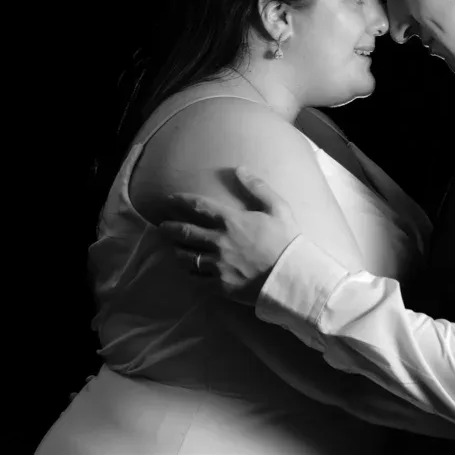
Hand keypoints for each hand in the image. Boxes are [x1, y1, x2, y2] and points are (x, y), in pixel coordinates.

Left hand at [156, 166, 302, 304]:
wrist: (292, 277)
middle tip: (162, 227)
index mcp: (232, 221)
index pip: (199, 206)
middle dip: (170, 228)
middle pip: (185, 232)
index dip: (181, 200)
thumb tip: (240, 168)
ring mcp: (217, 265)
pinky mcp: (220, 285)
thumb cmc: (287, 240)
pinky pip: (196, 279)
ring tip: (173, 249)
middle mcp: (219, 241)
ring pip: (186, 257)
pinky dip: (189, 274)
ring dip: (177, 251)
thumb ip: (258, 187)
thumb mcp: (278, 208)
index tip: (169, 199)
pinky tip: (187, 271)